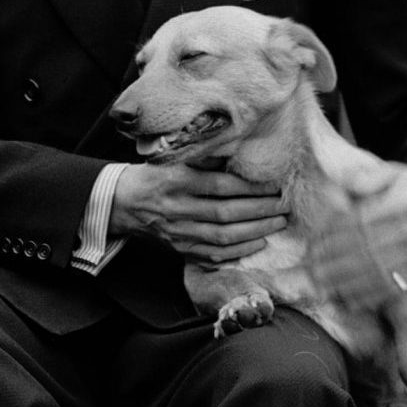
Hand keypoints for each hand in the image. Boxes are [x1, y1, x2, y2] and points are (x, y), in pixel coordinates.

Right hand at [109, 163, 287, 262]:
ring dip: (256, 231)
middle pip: (226, 213)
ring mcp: (178, 232)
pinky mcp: (180, 249)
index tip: (274, 185)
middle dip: (261, 210)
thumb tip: (242, 153)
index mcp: (177, 182)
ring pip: (223, 236)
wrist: (123, 203)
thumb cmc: (154, 176)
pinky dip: (239, 251)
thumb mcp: (175, 160)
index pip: (222, 186)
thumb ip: (206, 158)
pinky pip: (213, 254)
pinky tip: (258, 242)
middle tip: (284, 205)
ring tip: (278, 223)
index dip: (252, 188)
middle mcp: (177, 208)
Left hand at [307, 167, 406, 307]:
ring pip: (378, 272)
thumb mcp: (393, 172)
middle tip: (309, 269)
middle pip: (366, 250)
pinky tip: (347, 299)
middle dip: (333, 262)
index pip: (361, 222)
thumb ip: (369, 176)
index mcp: (405, 202)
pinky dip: (369, 296)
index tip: (312, 244)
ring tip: (321, 286)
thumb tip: (348, 180)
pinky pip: (393, 288)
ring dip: (346, 282)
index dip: (333, 235)